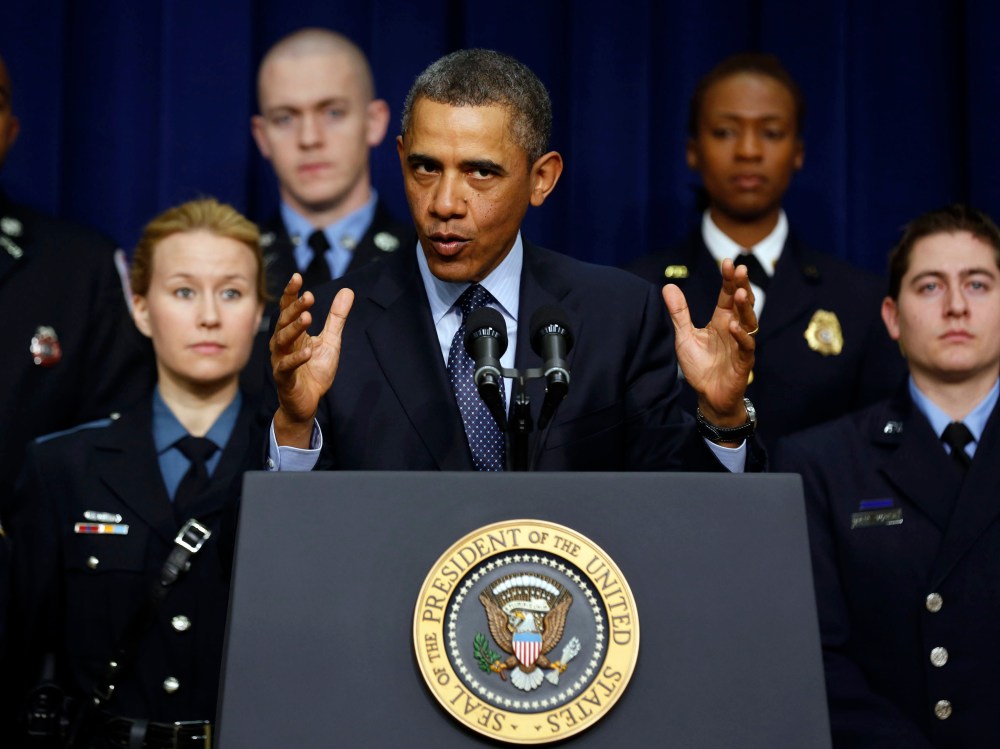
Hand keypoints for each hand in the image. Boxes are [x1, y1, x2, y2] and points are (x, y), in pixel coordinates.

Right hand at [270, 273, 353, 446]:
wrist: (308, 402)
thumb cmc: (315, 370)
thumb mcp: (331, 341)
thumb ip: (337, 317)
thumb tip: (347, 291)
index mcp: (292, 332)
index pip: (289, 308)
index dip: (291, 293)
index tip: (298, 277)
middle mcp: (282, 343)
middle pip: (284, 321)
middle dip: (294, 308)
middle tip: (308, 296)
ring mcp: (281, 360)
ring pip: (282, 341)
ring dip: (294, 328)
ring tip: (307, 317)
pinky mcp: (284, 379)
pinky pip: (287, 367)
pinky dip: (297, 358)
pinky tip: (308, 351)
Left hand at [663, 258, 756, 425]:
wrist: (708, 396)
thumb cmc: (700, 366)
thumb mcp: (684, 336)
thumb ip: (679, 313)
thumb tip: (668, 286)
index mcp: (721, 320)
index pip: (727, 295)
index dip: (728, 279)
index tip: (727, 262)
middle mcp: (734, 329)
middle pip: (741, 303)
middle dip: (741, 286)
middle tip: (740, 269)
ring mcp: (741, 345)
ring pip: (748, 322)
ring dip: (745, 308)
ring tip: (740, 292)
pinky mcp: (743, 362)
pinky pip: (746, 347)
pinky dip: (741, 336)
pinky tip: (733, 326)